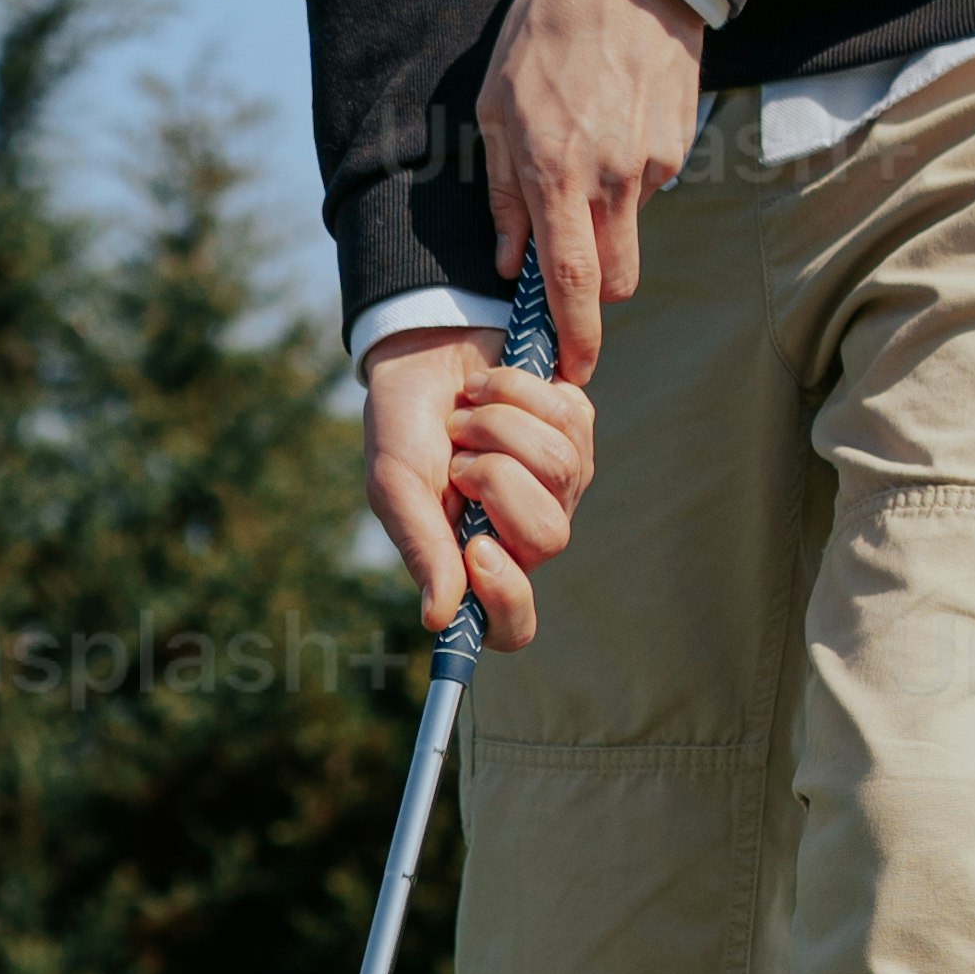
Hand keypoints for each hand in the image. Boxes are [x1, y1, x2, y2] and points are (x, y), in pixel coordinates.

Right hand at [361, 324, 592, 646]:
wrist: (422, 348)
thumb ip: (422, 548)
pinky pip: (570, 417)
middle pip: (548, 536)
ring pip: (560, 467)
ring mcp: (560, 483)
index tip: (477, 552)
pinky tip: (493, 387)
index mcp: (475, 562)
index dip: (506, 599)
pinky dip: (519, 390)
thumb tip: (438, 619)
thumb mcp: (396, 485)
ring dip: (501, 425)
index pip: (512, 624)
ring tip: (468, 413)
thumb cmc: (403, 426)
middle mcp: (525, 532)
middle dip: (495, 478)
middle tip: (459, 456)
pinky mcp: (578, 430)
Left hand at [477, 0, 701, 378]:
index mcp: (555, 172)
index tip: (573, 370)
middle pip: (615, 278)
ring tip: (585, 153)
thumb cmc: (546, 33)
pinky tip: (613, 123)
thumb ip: (502, 191)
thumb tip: (509, 260)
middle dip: (593, 289)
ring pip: (632, 230)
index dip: (574, 335)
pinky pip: (650, 186)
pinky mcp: (680, 146)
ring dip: (608, 220)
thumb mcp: (495, 105)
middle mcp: (610, 178)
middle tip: (568, 262)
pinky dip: (629, 175)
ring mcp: (652, 164)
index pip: (569, 280)